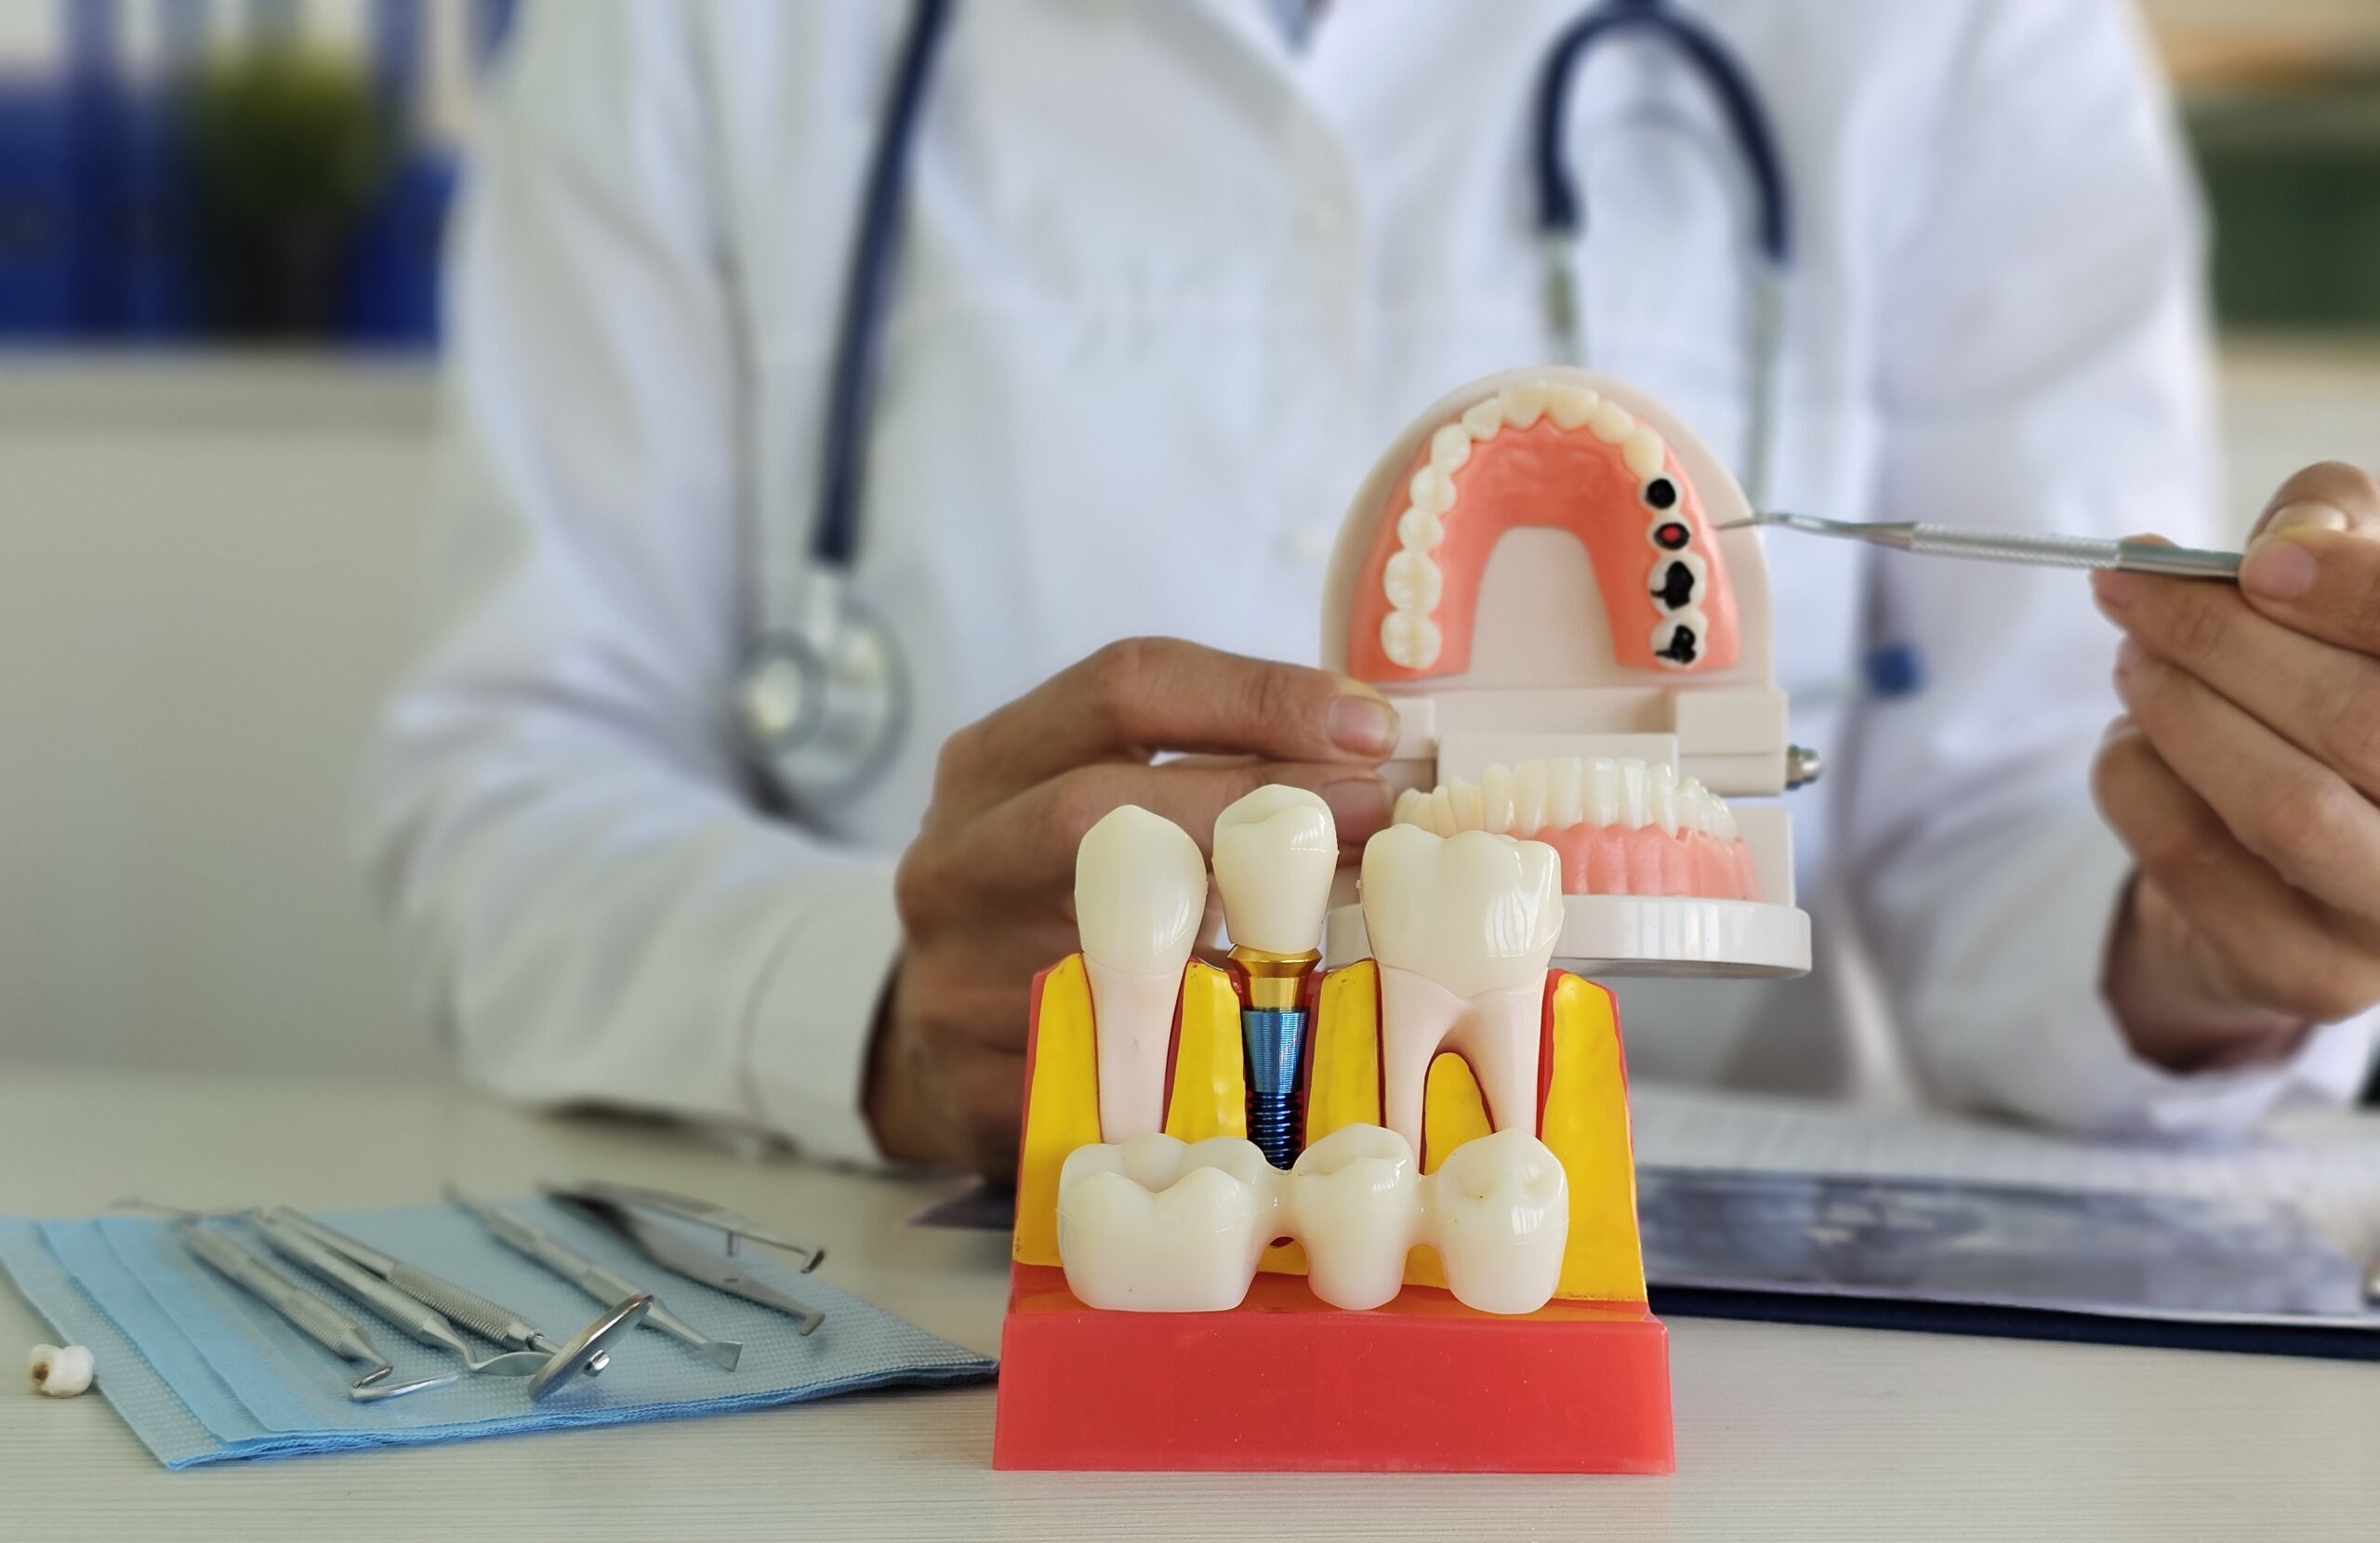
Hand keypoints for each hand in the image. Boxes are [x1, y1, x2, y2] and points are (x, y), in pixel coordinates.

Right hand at [864, 638, 1398, 1175]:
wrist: (934, 1044)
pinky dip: (1193, 1056)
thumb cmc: (1053, 908)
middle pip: (1100, 806)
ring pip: (1101, 950)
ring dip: (1241, 941)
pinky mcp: (965, 1081)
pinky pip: (1097, 1065)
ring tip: (1356, 928)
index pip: (1125, 688)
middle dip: (1254, 803)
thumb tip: (1375, 755)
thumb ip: (1209, 774)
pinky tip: (1277, 1051)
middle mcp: (956, 856)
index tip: (1370, 728)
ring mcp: (949, 973)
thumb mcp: (1100, 813)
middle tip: (1374, 815)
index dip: (1258, 696)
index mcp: (991, 761)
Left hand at [2092, 462, 2379, 1070]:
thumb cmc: (2318, 696)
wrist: (2266, 867)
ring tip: (2132, 662)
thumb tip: (2291, 532)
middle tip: (2131, 594)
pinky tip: (2129, 746)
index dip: (2355, 589)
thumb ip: (2327, 528)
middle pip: (2356, 720)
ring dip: (2177, 711)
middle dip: (2220, 640)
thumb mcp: (2334, 590)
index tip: (2256, 560)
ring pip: (2280, 804)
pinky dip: (2136, 782)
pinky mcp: (2315, 976)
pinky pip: (2195, 861)